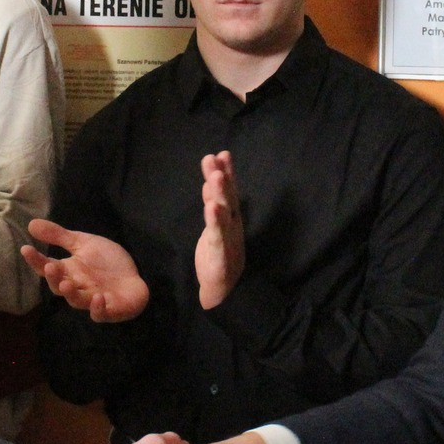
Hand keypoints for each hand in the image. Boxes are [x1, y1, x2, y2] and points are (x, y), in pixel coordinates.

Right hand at [21, 220, 149, 321]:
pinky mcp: (110, 310)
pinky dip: (97, 308)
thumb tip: (31, 224)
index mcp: (69, 271)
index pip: (48, 267)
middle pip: (59, 287)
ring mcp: (92, 300)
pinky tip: (97, 298)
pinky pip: (101, 314)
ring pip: (77, 301)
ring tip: (66, 284)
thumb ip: (59, 236)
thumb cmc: (106, 262)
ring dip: (71, 294)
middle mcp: (77, 287)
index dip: (36, 260)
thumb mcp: (83, 243)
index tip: (26, 248)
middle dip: (54, 279)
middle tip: (51, 268)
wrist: (133, 276)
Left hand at [195, 151, 243, 309]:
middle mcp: (232, 226)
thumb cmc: (221, 255)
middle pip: (228, 199)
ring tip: (215, 176)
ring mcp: (228, 239)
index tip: (222, 153)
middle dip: (223, 178)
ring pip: (225, 214)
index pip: (229, 192)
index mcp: (231, 219)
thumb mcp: (217, 226)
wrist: (224, 290)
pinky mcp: (220, 255)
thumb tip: (211, 179)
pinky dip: (215, 220)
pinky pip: (218, 235)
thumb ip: (214, 203)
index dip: (228, 173)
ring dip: (220, 194)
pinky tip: (211, 207)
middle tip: (217, 158)